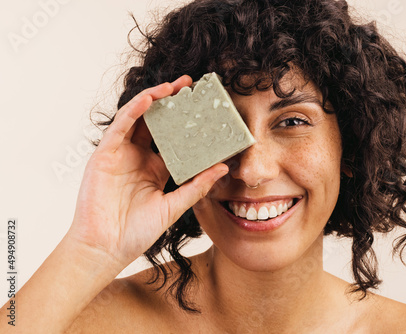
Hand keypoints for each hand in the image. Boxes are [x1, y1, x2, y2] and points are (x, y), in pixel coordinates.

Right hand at [67, 75, 227, 268]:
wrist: (107, 248)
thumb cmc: (137, 231)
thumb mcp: (174, 206)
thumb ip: (197, 186)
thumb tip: (223, 168)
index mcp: (155, 168)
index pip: (173, 138)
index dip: (187, 122)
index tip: (205, 109)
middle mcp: (138, 157)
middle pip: (156, 122)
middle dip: (171, 102)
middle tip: (190, 85)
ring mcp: (120, 154)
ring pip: (137, 118)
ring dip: (153, 99)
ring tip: (173, 86)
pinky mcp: (105, 154)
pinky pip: (120, 127)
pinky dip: (134, 111)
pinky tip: (149, 99)